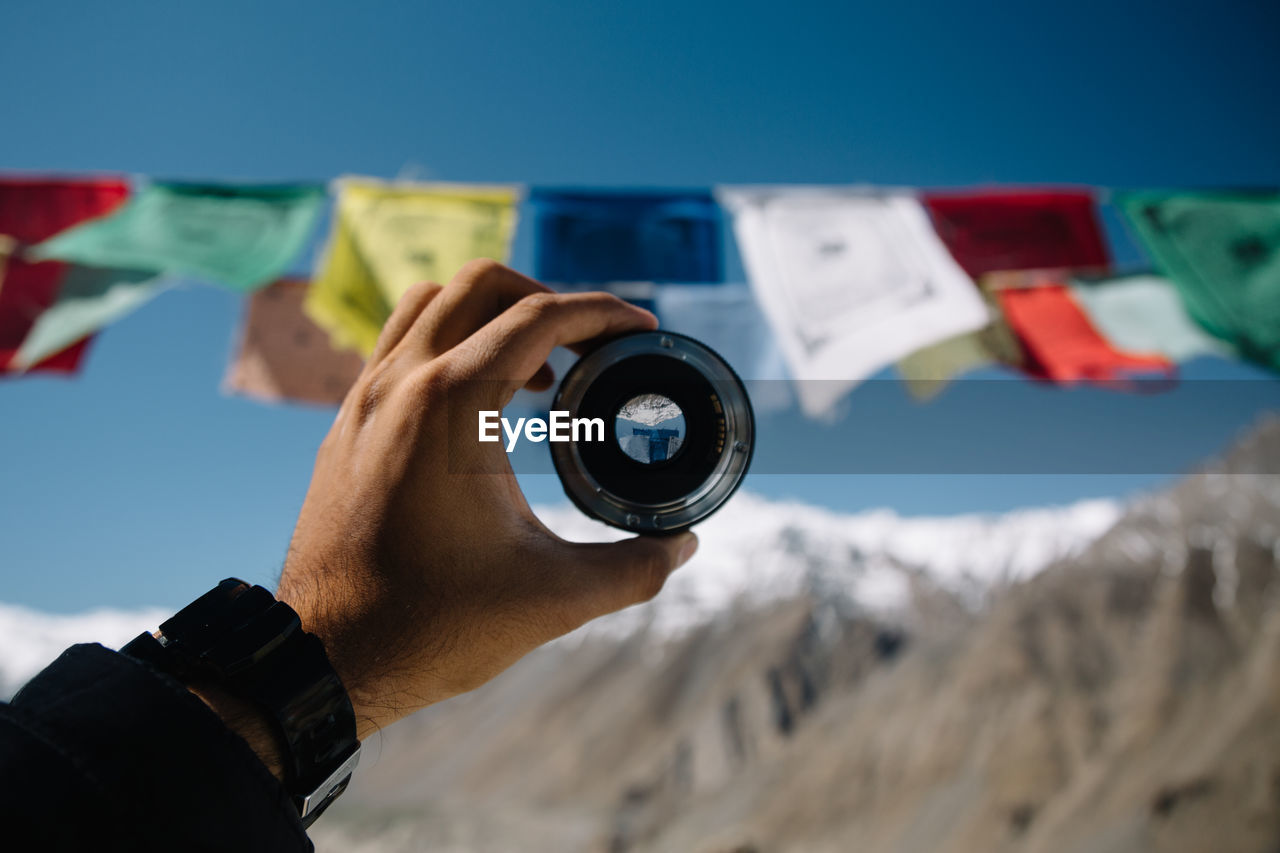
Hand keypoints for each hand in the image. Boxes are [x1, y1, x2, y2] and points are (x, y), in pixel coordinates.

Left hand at [276, 260, 697, 739]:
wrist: (326, 659)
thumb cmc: (432, 625)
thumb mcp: (552, 599)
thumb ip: (633, 569)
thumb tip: (684, 547)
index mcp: (451, 405)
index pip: (540, 318)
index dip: (604, 312)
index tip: (643, 328)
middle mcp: (399, 384)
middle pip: (482, 284)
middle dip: (549, 299)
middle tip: (591, 348)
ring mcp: (362, 400)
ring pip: (430, 302)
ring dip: (491, 314)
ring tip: (537, 371)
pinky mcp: (345, 426)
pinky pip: (399, 345)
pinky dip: (448, 344)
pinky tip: (478, 403)